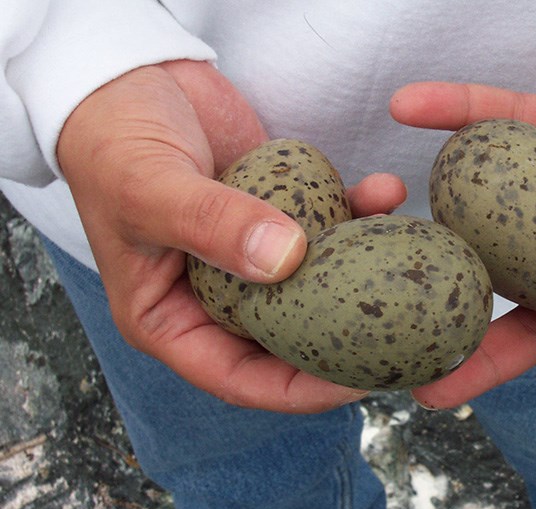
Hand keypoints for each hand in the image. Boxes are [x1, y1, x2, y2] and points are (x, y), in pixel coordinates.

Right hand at [57, 60, 405, 412]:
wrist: (123, 74)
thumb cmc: (113, 140)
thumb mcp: (149, 186)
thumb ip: (213, 224)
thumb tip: (286, 261)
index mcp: (170, 320)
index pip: (240, 379)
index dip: (299, 391)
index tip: (356, 383)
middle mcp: (213, 299)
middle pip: (289, 342)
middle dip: (346, 341)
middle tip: (403, 339)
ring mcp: (248, 260)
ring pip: (316, 286)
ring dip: (362, 272)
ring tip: (405, 260)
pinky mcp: (277, 217)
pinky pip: (325, 228)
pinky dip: (356, 213)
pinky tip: (383, 191)